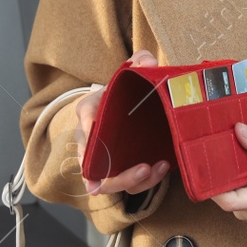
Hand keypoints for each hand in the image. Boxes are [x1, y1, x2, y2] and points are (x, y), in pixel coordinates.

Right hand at [76, 49, 171, 197]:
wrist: (134, 105)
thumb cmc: (128, 89)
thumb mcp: (133, 70)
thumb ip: (140, 62)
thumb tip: (150, 63)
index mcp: (90, 109)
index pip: (85, 117)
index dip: (90, 131)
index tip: (102, 136)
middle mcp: (93, 138)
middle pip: (91, 163)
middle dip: (114, 173)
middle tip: (142, 169)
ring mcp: (107, 157)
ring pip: (109, 181)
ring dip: (131, 180)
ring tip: (156, 169)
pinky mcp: (123, 169)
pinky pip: (128, 184)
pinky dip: (144, 182)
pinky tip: (161, 167)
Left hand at [210, 122, 246, 220]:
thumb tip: (238, 130)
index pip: (229, 201)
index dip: (212, 185)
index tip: (205, 163)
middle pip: (222, 197)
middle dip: (214, 175)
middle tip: (210, 148)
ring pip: (225, 196)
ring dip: (220, 175)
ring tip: (218, 151)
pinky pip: (232, 193)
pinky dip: (229, 177)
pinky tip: (228, 159)